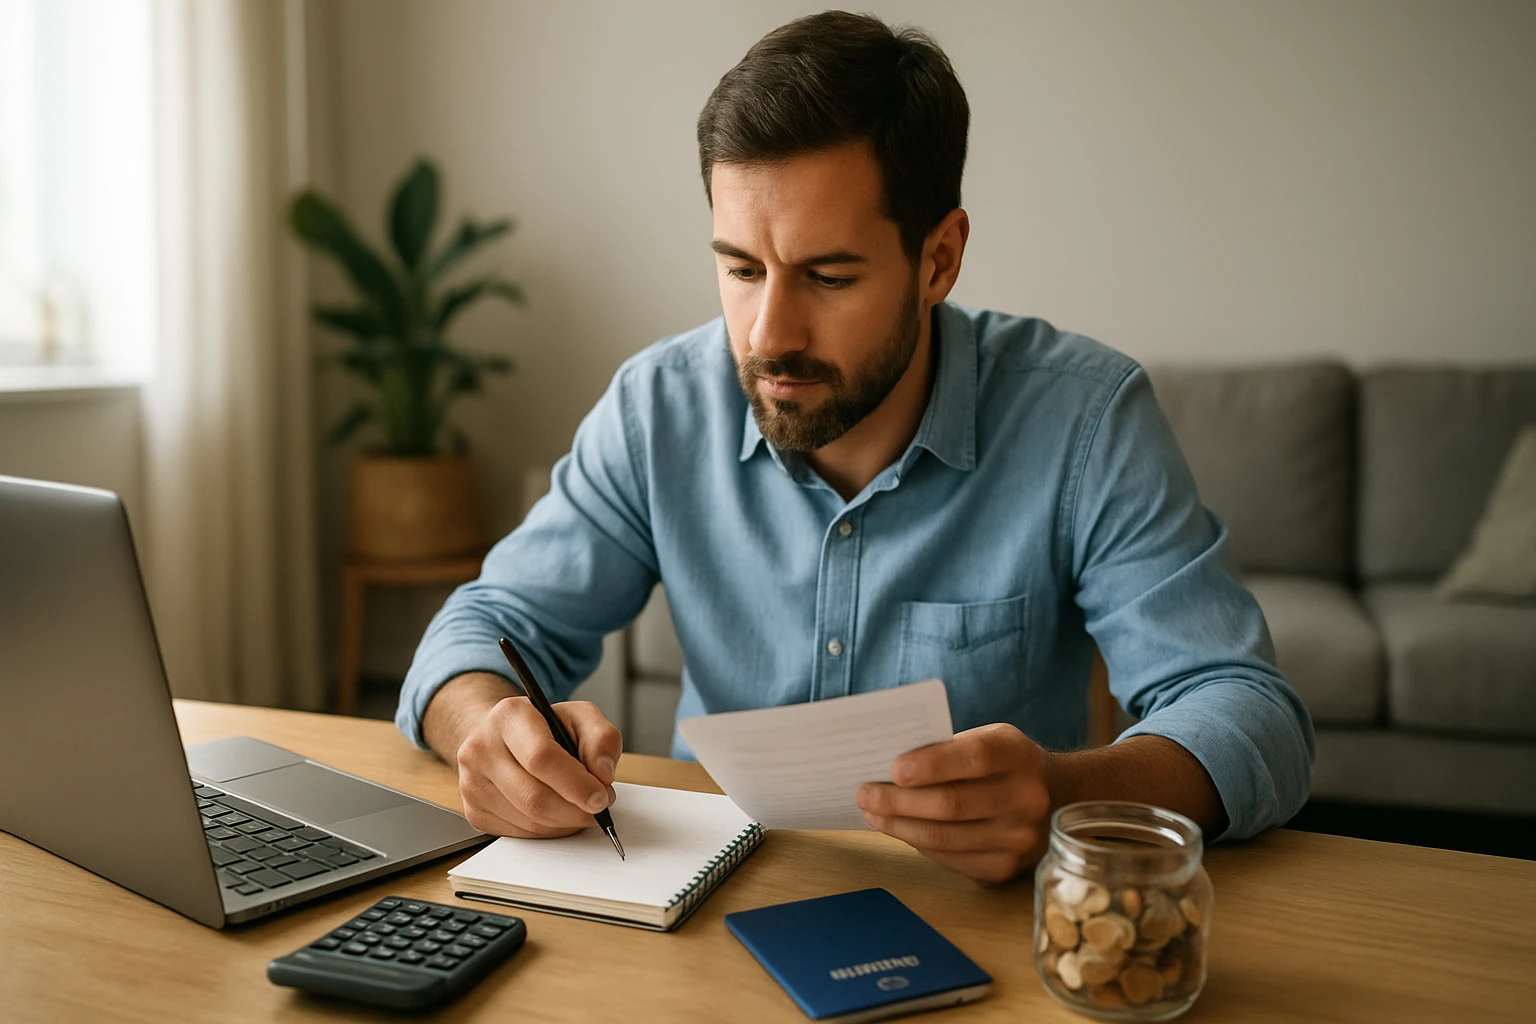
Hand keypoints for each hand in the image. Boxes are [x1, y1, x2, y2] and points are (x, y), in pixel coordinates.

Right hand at [454, 695, 621, 838]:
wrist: (505, 738)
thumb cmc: (546, 728)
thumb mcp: (581, 717)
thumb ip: (601, 739)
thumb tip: (602, 775)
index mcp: (508, 716)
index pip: (541, 757)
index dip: (576, 784)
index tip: (601, 797)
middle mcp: (481, 748)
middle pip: (533, 797)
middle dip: (574, 811)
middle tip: (598, 808)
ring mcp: (471, 782)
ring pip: (528, 821)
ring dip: (564, 823)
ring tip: (580, 808)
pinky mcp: (474, 811)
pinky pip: (519, 835)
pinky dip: (547, 831)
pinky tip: (557, 814)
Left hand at [856, 723, 1050, 883]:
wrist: (1055, 799)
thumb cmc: (1003, 764)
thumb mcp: (988, 740)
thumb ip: (949, 749)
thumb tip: (888, 769)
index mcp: (1019, 756)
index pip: (975, 758)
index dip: (932, 764)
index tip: (893, 769)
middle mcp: (1026, 799)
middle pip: (953, 804)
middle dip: (900, 801)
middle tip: (864, 795)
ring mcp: (1019, 839)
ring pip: (946, 838)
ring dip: (900, 827)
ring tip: (872, 814)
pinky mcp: (1006, 868)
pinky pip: (950, 859)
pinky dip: (918, 844)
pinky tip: (899, 830)